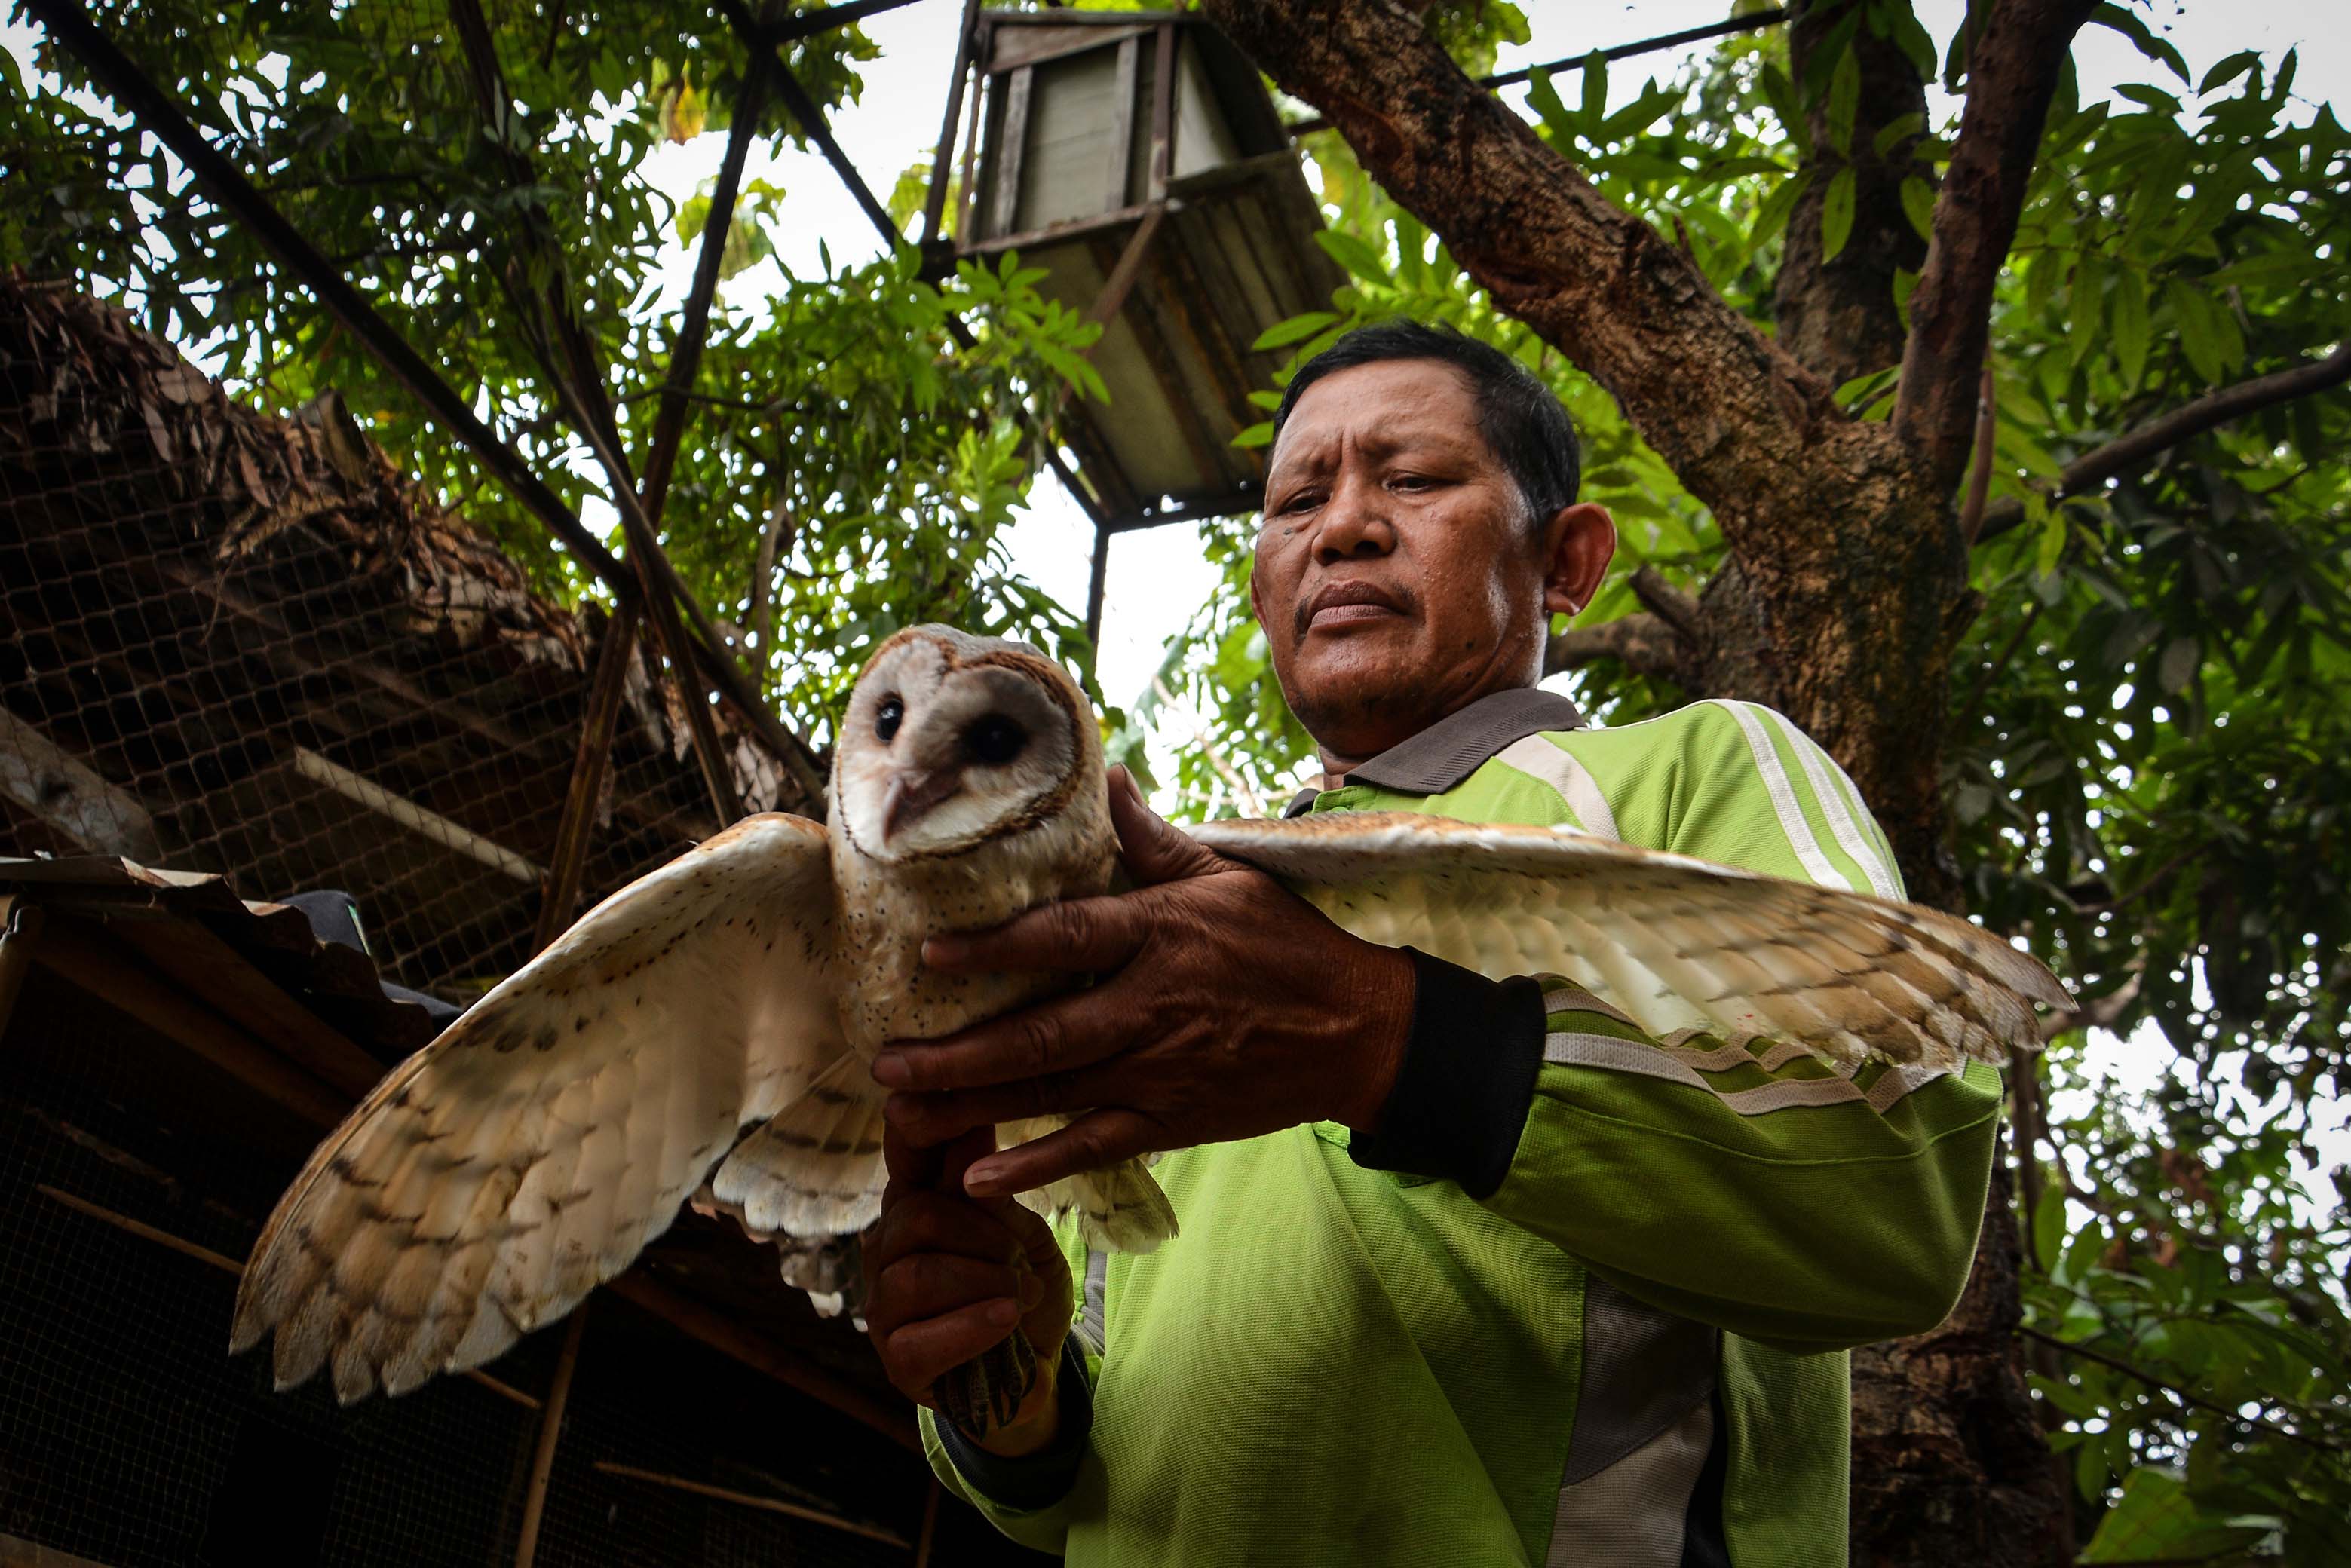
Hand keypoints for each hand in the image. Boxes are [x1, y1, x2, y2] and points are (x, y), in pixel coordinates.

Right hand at [860, 1123, 1074, 1453]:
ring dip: (985, 1281)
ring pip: (917, 1275)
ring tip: (1020, 1292)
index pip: (905, 1156)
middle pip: (917, 1215)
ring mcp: (885, 1307)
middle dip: (983, 1234)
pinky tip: (1006, 1318)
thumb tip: (970, 1120)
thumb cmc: (1023, 1287)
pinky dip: (973, 1324)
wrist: (1041, 1365)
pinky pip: (921, 1337)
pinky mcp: (897, 1360)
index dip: (919, 1129)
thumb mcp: (1020, 1227)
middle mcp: (887, 1249)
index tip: (941, 1104)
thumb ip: (989, 1185)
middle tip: (1019, 1256)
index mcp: (916, 1205)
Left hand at [870, 766, 1416, 1197]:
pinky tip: (980, 1174)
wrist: (1361, 1031)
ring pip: (1056, 1093)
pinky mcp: (1173, 1118)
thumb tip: (1104, 778)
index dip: (995, 948)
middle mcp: (1152, 1005)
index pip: (1065, 937)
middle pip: (1044, 1033)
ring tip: (903, 1115)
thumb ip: (1154, 839)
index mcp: (1160, 933)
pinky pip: (1095, 1144)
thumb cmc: (1288, 945)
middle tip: (886, 1061)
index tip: (930, 952)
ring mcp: (1161, 1069)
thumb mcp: (1227, 875)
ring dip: (976, 1105)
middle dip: (960, 1052)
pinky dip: (1039, 1164)